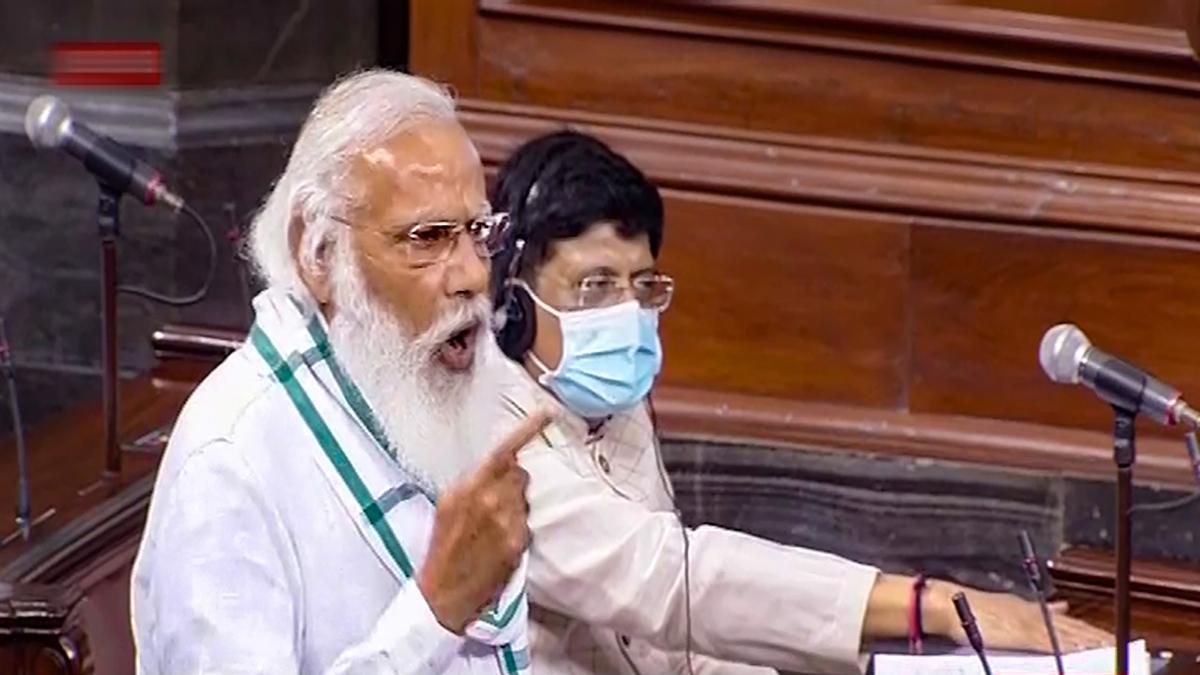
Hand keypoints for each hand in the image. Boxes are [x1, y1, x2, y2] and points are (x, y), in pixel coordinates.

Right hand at [416, 409, 550, 632]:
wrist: (443, 592)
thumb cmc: (443, 549)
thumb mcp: (447, 507)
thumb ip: (472, 484)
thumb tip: (496, 470)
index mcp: (466, 487)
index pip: (503, 451)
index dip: (527, 431)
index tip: (546, 414)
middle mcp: (487, 499)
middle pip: (521, 474)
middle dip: (513, 483)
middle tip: (496, 505)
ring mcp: (505, 520)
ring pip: (525, 499)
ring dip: (515, 508)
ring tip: (493, 529)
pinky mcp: (517, 542)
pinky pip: (526, 524)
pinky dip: (517, 530)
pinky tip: (499, 544)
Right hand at [927, 581, 1113, 652]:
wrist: (952, 605)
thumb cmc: (972, 611)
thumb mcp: (1007, 606)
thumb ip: (1035, 609)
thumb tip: (1059, 606)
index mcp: (1029, 609)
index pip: (1066, 621)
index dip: (1087, 630)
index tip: (1106, 637)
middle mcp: (1034, 614)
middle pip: (1073, 627)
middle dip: (1096, 636)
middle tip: (1119, 644)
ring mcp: (1029, 624)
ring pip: (1067, 634)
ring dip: (1089, 643)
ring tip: (1110, 650)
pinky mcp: (1023, 634)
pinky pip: (1053, 642)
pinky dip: (1070, 647)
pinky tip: (1083, 652)